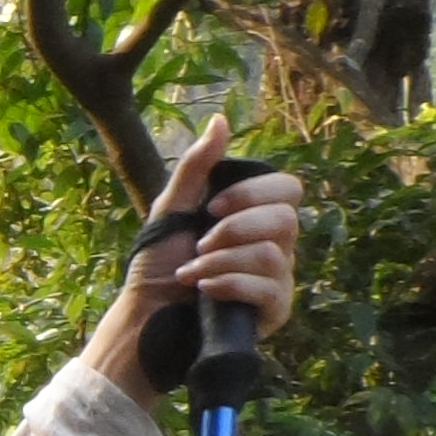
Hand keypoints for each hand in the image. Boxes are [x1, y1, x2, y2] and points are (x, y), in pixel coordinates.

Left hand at [92, 114, 305, 409]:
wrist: (146, 314)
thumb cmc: (160, 262)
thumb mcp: (173, 208)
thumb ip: (198, 166)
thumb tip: (221, 120)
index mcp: (256, 215)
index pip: (288, 189)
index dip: (254, 193)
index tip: (213, 206)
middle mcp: (276, 244)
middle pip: (287, 220)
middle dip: (236, 228)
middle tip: (201, 242)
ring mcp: (278, 278)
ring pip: (273, 255)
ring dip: (223, 260)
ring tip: (192, 271)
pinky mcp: (274, 311)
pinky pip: (269, 289)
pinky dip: (230, 284)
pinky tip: (205, 289)